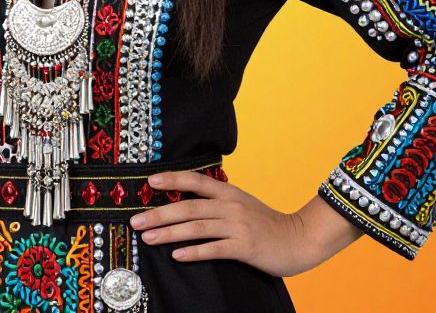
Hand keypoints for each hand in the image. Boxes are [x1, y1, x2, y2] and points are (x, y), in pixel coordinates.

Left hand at [128, 170, 327, 277]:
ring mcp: (237, 226)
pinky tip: (177, 255)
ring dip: (169, 232)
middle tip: (136, 220)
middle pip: (188, 206)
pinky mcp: (245, 247)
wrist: (299, 238)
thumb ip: (218, 201)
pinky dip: (194, 252)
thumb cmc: (266, 224)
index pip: (195, 180)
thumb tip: (188, 200)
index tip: (149, 182)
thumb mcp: (242, 204)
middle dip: (159, 213)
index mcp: (228, 192)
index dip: (172, 179)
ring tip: (148, 238)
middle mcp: (230, 205)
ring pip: (196, 227)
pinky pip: (214, 249)